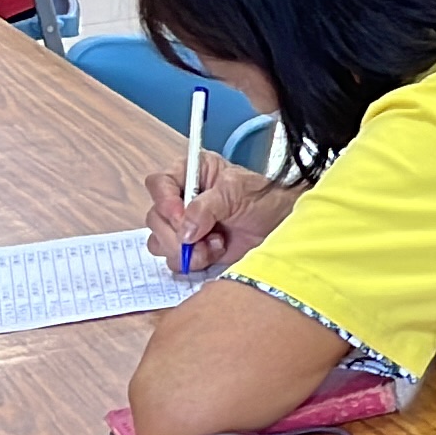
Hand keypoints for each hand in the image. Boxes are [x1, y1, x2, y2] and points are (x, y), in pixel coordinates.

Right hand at [148, 160, 300, 274]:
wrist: (280, 226)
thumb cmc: (263, 199)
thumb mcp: (236, 192)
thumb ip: (207, 207)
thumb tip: (185, 230)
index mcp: (191, 173)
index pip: (159, 184)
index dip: (165, 202)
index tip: (181, 218)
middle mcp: (181, 199)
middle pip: (155, 219)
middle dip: (176, 233)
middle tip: (199, 237)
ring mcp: (183, 226)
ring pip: (160, 242)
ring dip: (186, 249)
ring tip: (216, 243)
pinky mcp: (189, 249)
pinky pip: (175, 260)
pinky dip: (194, 261)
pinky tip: (216, 251)